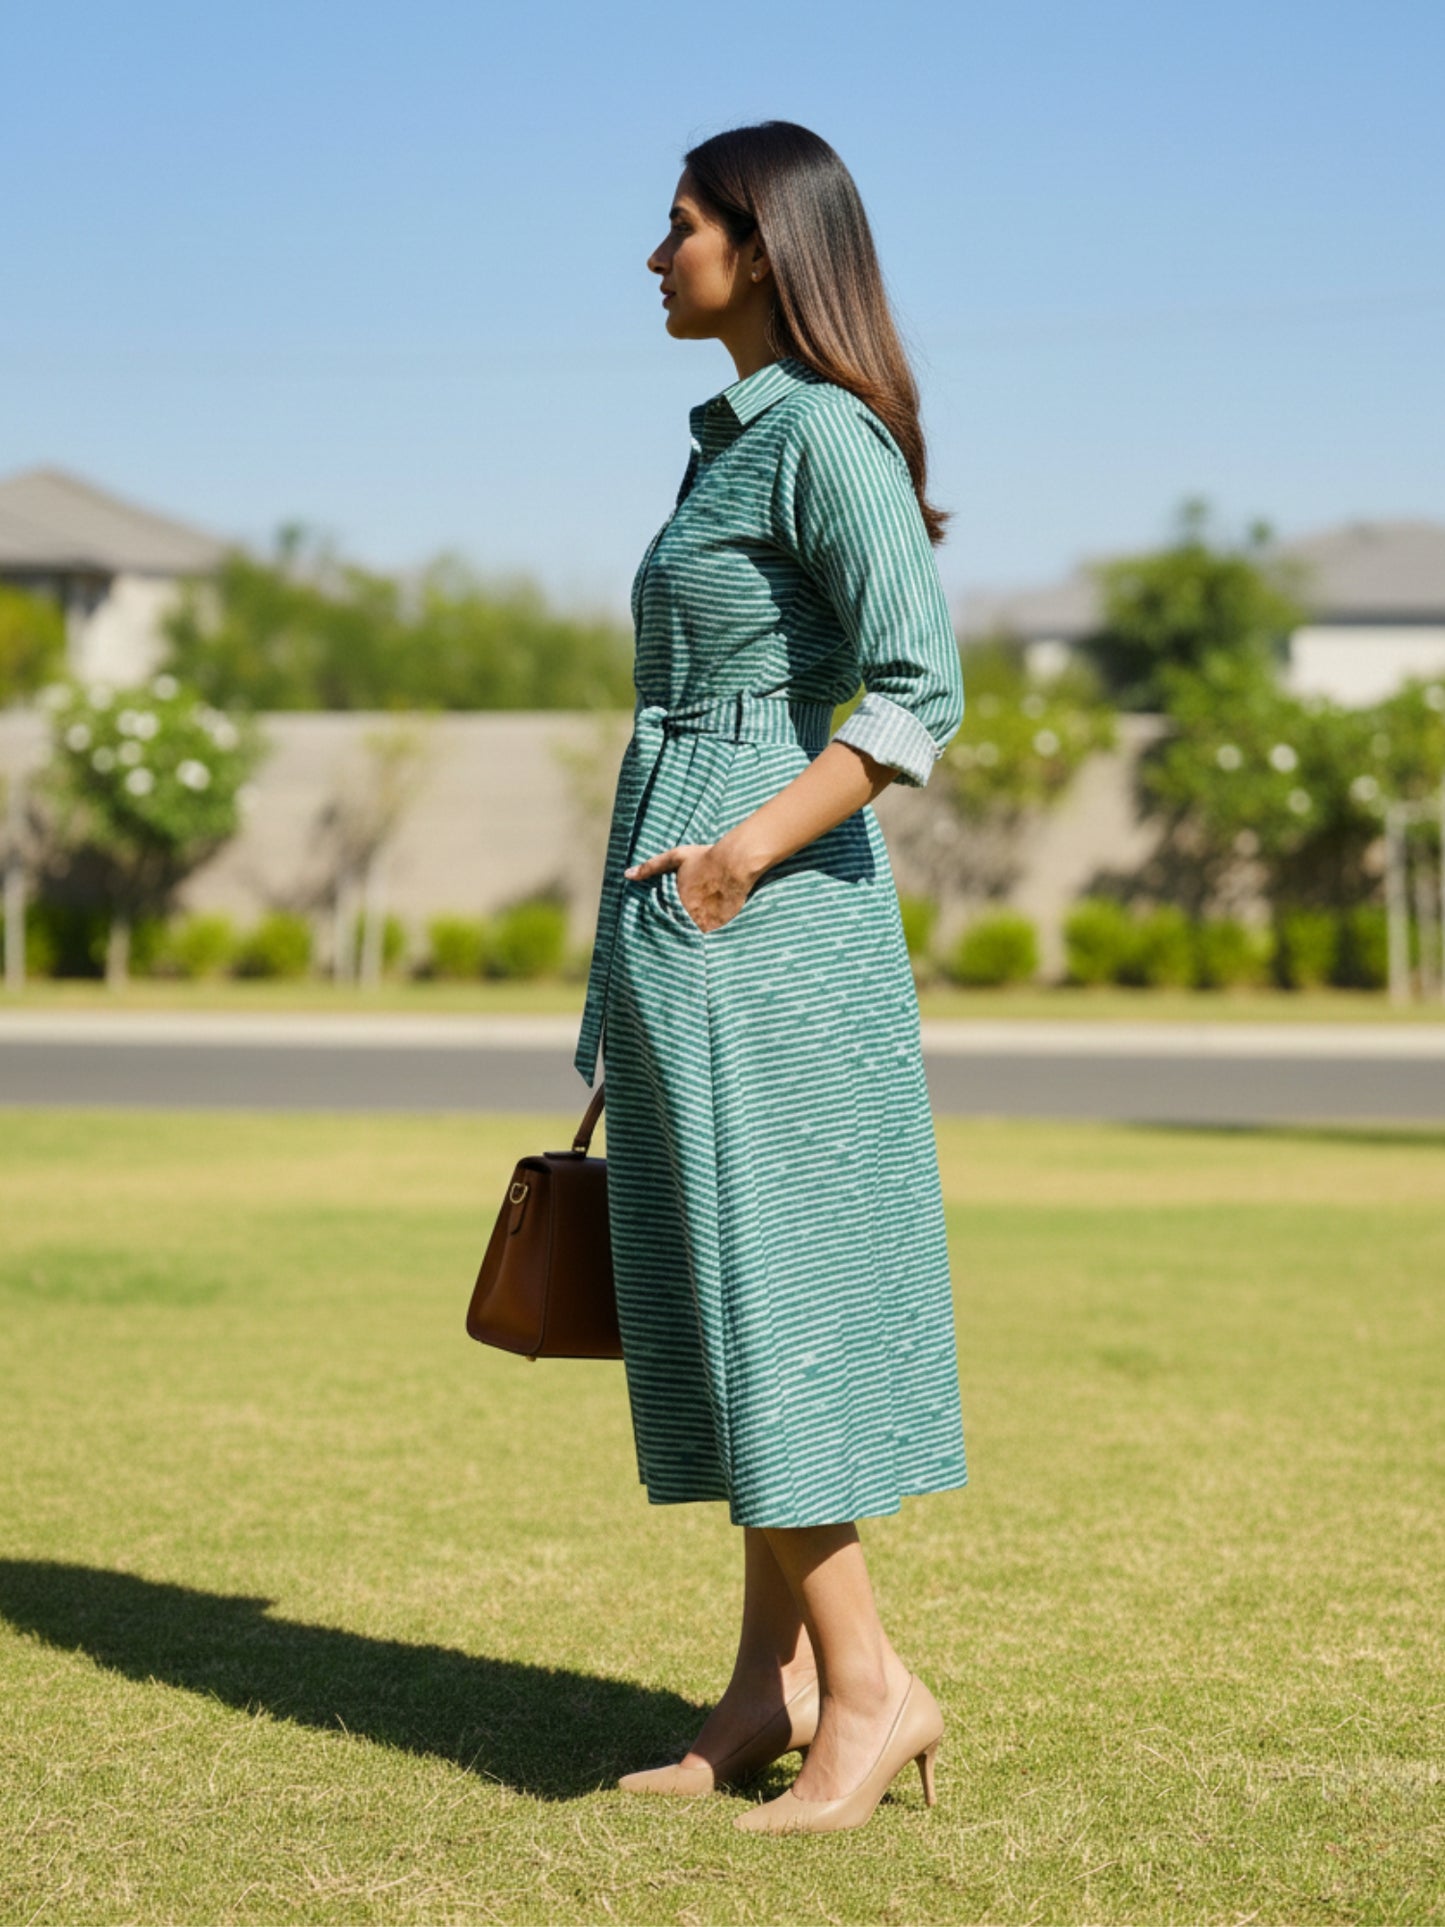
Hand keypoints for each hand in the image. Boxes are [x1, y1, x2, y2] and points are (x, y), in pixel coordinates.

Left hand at [624, 837, 758, 932]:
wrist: (736, 863)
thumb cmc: (706, 858)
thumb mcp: (676, 858)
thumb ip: (651, 867)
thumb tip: (627, 874)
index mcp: (675, 901)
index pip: (662, 919)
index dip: (661, 922)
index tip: (655, 929)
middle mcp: (689, 915)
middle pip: (677, 929)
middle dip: (676, 930)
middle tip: (670, 938)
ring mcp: (706, 922)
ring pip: (693, 935)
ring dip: (690, 934)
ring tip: (689, 939)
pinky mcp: (721, 926)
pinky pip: (710, 936)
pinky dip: (708, 935)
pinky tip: (706, 935)